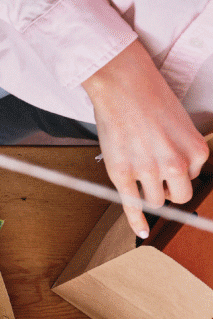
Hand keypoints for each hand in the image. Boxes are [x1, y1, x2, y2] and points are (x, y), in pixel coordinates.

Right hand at [83, 40, 208, 237]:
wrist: (124, 86)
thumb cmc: (150, 99)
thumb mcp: (179, 125)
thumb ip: (180, 151)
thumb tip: (172, 177)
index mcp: (195, 149)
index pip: (192, 179)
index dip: (178, 173)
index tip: (166, 166)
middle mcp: (175, 163)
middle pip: (177, 197)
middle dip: (167, 191)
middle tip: (155, 179)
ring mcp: (147, 171)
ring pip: (154, 202)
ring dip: (147, 194)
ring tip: (138, 174)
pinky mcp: (122, 175)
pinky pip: (132, 207)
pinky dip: (137, 223)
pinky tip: (142, 232)